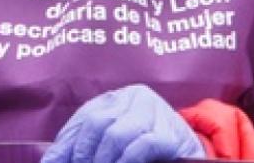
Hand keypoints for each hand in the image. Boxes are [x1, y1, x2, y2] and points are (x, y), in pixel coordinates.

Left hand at [42, 85, 203, 162]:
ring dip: (103, 160)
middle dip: (84, 154)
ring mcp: (156, 112)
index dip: (66, 145)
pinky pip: (143, 145)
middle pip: (97, 123)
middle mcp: (136, 97)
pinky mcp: (172, 133)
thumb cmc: (143, 150)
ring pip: (117, 134)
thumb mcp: (111, 144)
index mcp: (117, 97)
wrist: (188, 156)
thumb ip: (84, 147)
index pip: (84, 119)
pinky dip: (126, 161)